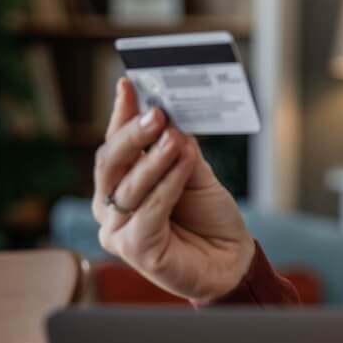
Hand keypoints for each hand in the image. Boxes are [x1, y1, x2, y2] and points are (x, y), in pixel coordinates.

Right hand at [91, 78, 254, 303]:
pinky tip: (184, 165)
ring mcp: (118, 230)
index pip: (115, 143)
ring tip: (176, 137)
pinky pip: (149, 210)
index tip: (130, 84)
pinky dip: (167, 185)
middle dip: (134, 134)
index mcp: (119, 184)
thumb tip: (168, 116)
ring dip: (155, 158)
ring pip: (129, 186)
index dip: (121, 113)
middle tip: (157, 113)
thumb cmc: (209, 216)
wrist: (232, 259)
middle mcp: (110, 206)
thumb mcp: (194, 172)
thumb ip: (178, 149)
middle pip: (111, 163)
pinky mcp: (135, 249)